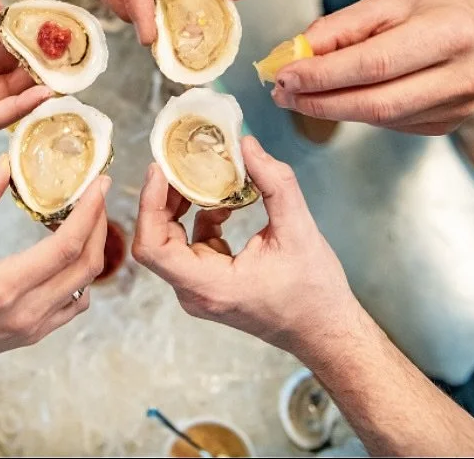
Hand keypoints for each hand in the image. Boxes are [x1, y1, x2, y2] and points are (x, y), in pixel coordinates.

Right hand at [0, 157, 108, 455]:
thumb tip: (4, 165)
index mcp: (4, 286)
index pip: (67, 245)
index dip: (90, 210)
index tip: (99, 183)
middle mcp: (26, 311)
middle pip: (87, 264)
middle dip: (99, 223)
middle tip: (96, 194)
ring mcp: (33, 328)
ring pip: (86, 286)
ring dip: (92, 250)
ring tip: (83, 220)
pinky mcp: (32, 336)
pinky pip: (73, 305)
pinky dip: (80, 277)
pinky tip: (65, 255)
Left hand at [132, 137, 360, 359]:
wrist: (325, 331)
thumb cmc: (314, 292)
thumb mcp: (298, 230)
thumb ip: (274, 182)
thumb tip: (245, 142)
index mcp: (209, 286)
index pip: (153, 247)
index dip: (148, 205)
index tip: (160, 171)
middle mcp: (195, 293)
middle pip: (157, 240)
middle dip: (164, 199)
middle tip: (178, 164)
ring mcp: (199, 292)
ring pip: (171, 242)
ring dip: (182, 208)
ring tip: (201, 177)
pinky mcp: (209, 285)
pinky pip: (190, 247)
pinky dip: (201, 221)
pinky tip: (224, 206)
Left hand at [272, 0, 473, 134]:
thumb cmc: (435, 9)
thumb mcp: (388, 2)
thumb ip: (341, 28)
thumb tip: (296, 55)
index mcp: (449, 33)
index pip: (375, 64)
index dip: (324, 75)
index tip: (285, 76)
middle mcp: (462, 76)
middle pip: (377, 103)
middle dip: (320, 102)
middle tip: (283, 94)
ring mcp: (459, 107)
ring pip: (381, 119)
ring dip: (333, 110)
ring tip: (300, 96)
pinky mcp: (449, 124)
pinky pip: (392, 125)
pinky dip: (360, 113)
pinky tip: (343, 98)